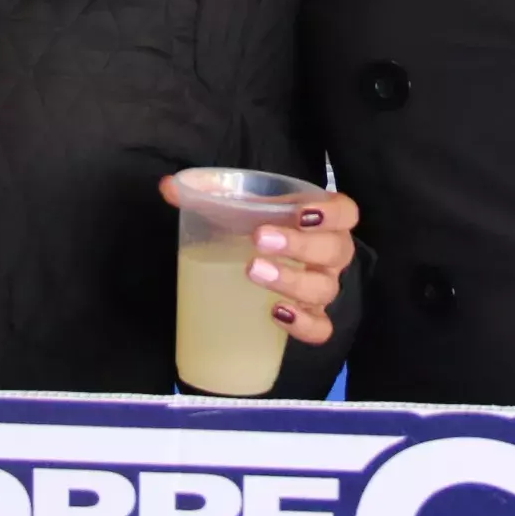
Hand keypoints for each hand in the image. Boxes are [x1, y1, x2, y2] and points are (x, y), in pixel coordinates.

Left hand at [160, 179, 359, 346]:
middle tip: (259, 240)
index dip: (332, 213)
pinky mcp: (312, 319)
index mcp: (322, 220)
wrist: (260, 265)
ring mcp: (323, 288)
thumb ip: (206, 194)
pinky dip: (302, 324)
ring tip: (254, 272)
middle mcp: (330, 255)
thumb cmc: (258, 228)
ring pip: (324, 289)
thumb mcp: (239, 208)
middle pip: (334, 250)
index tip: (300, 211)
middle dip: (299, 245)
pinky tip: (275, 314)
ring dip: (292, 281)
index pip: (346, 213)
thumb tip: (168, 187)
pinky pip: (319, 328)